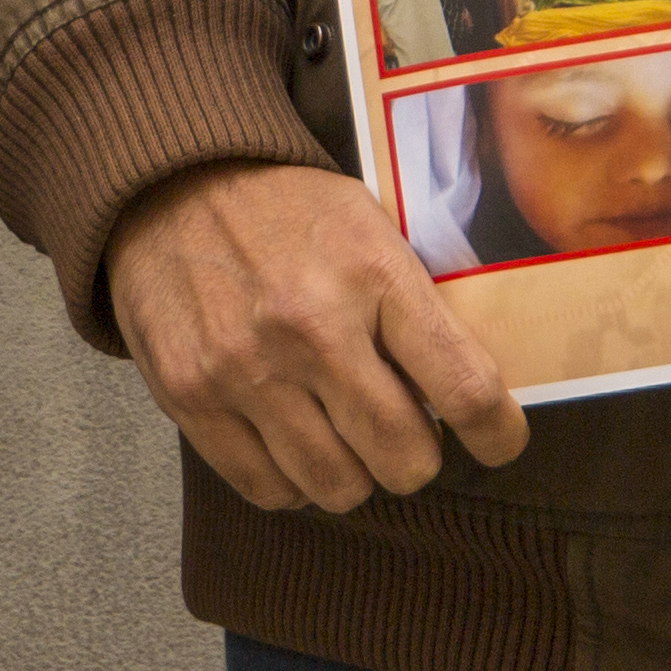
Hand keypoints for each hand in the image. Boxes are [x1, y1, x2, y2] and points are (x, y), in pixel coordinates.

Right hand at [101, 158, 527, 512]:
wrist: (172, 181)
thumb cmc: (288, 209)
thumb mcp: (372, 226)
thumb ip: (417, 304)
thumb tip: (470, 392)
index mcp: (372, 273)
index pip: (463, 387)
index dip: (497, 434)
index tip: (498, 443)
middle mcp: (309, 329)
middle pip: (402, 459)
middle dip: (417, 459)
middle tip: (407, 438)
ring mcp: (244, 370)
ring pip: (337, 488)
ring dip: (355, 476)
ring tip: (346, 441)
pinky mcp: (190, 398)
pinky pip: (267, 489)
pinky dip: (293, 483)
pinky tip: (295, 447)